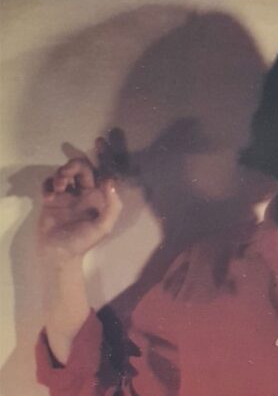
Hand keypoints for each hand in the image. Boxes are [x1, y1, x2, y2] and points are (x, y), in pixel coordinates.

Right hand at [38, 137, 122, 262]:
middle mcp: (85, 194)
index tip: (99, 141)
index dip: (104, 156)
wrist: (58, 253)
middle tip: (65, 175)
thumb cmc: (82, 242)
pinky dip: (49, 184)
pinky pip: (50, 181)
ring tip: (58, 188)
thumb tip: (109, 180)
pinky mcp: (53, 197)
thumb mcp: (103, 227)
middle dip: (74, 166)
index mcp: (100, 198)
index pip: (104, 172)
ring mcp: (68, 195)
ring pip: (65, 172)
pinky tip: (49, 196)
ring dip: (61, 175)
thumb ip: (111, 205)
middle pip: (82, 167)